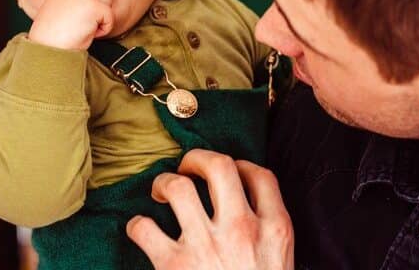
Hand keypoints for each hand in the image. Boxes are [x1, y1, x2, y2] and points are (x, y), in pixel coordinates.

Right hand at [28, 0, 113, 49]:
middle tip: (79, 26)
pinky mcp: (94, 6)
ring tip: (83, 29)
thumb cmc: (53, 37)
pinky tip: (87, 34)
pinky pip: (110, 17)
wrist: (49, 48)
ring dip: (100, 19)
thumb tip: (90, 5)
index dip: (88, 3)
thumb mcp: (60, 12)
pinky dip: (103, 30)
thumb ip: (73, 2)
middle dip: (95, 12)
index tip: (79, 18)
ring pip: (107, 4)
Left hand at [126, 149, 293, 269]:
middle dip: (198, 158)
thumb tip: (249, 208)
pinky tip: (142, 230)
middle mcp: (241, 228)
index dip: (241, 165)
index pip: (260, 175)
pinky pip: (144, 227)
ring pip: (177, 187)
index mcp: (275, 228)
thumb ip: (270, 234)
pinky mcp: (173, 265)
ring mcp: (206, 245)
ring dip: (163, 182)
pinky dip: (137, 225)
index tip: (230, 172)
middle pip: (219, 166)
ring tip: (161, 191)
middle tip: (188, 167)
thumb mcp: (280, 263)